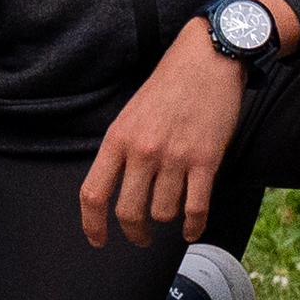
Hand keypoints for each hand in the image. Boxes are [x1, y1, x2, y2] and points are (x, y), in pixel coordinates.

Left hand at [79, 20, 252, 249]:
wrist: (207, 59)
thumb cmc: (168, 85)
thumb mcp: (131, 113)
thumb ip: (122, 149)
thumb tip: (116, 188)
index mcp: (118, 138)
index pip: (93, 192)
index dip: (92, 224)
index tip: (98, 240)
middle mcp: (143, 151)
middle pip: (128, 212)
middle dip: (134, 233)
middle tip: (141, 238)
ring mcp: (175, 157)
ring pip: (163, 213)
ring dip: (167, 221)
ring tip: (171, 215)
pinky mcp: (206, 161)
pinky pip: (196, 209)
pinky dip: (193, 227)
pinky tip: (191, 229)